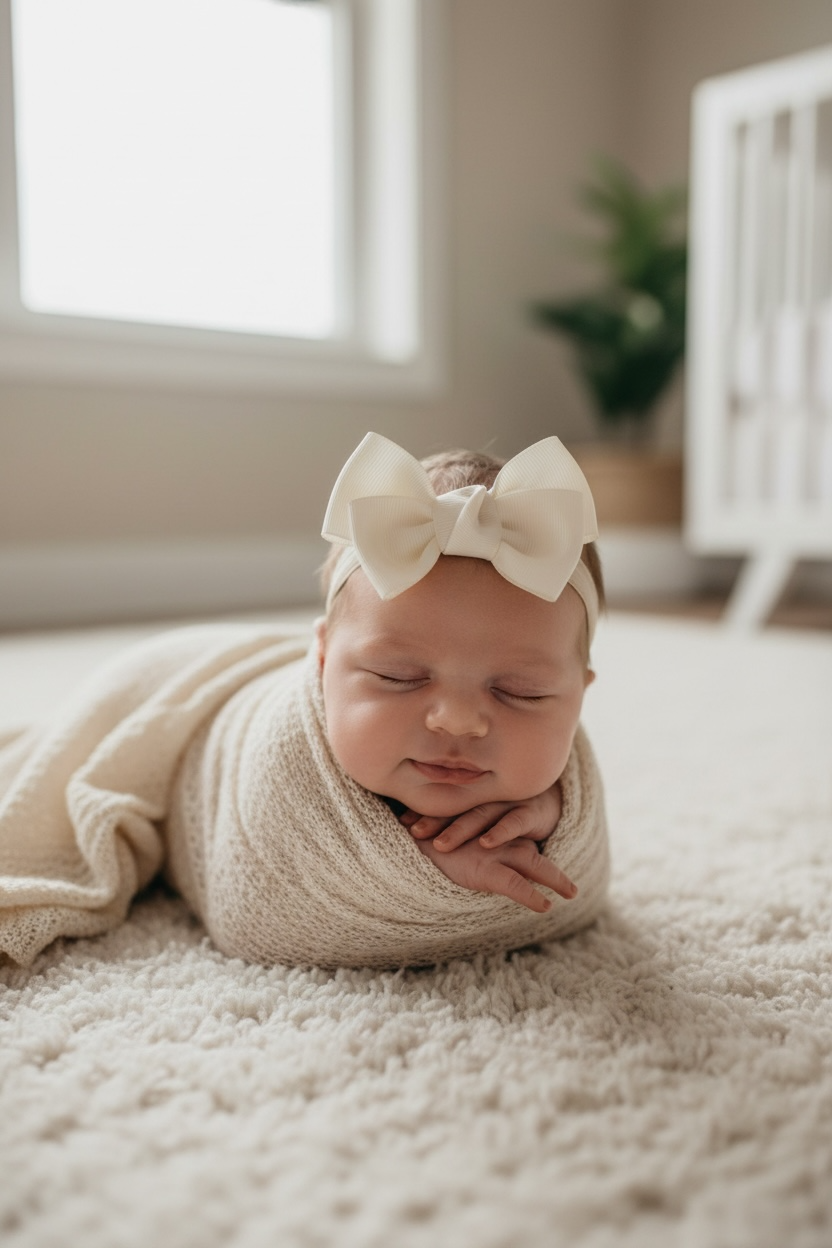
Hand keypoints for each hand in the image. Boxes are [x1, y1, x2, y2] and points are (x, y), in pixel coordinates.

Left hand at [400, 783, 561, 852]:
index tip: (403, 823)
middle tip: (415, 833)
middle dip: (436, 821)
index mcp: (475, 792)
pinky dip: (501, 832)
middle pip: (459, 806)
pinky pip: (515, 822)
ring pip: (482, 814)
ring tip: (442, 845)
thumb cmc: (506, 808)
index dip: (425, 812)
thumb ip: (452, 814)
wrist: (548, 801)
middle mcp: (490, 794)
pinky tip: (486, 843)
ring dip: (462, 829)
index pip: (445, 801)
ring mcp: (509, 802)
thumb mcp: (480, 809)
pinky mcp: (530, 813)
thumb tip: (405, 821)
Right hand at [414, 833, 575, 913]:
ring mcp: (494, 853)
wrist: (411, 840)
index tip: (554, 880)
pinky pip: (516, 884)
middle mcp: (498, 839)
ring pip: (535, 865)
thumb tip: (485, 870)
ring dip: (556, 880)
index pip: (523, 847)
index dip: (539, 864)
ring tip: (571, 894)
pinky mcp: (485, 868)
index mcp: (493, 833)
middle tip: (572, 890)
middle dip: (556, 874)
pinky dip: (531, 895)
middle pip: (536, 856)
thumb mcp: (457, 843)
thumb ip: (474, 851)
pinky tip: (545, 905)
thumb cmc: (432, 842)